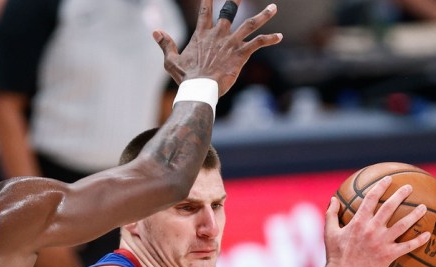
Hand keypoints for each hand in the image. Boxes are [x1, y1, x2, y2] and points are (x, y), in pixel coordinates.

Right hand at [153, 1, 282, 96]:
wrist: (199, 89)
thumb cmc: (185, 77)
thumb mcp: (171, 60)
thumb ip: (166, 44)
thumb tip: (155, 31)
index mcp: (202, 35)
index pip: (205, 11)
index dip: (209, 0)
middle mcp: (218, 35)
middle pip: (229, 11)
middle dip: (235, 0)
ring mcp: (231, 43)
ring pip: (250, 24)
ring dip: (263, 15)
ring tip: (274, 7)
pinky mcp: (241, 54)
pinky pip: (258, 43)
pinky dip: (269, 39)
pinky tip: (279, 37)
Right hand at [323, 176, 430, 266]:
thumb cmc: (334, 255)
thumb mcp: (329, 232)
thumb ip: (331, 214)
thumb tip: (333, 199)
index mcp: (358, 222)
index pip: (371, 199)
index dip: (380, 186)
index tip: (388, 179)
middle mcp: (372, 229)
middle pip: (390, 207)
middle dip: (401, 195)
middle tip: (409, 187)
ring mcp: (382, 242)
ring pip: (403, 225)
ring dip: (415, 214)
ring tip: (423, 207)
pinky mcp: (389, 255)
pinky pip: (407, 246)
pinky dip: (419, 240)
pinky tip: (428, 235)